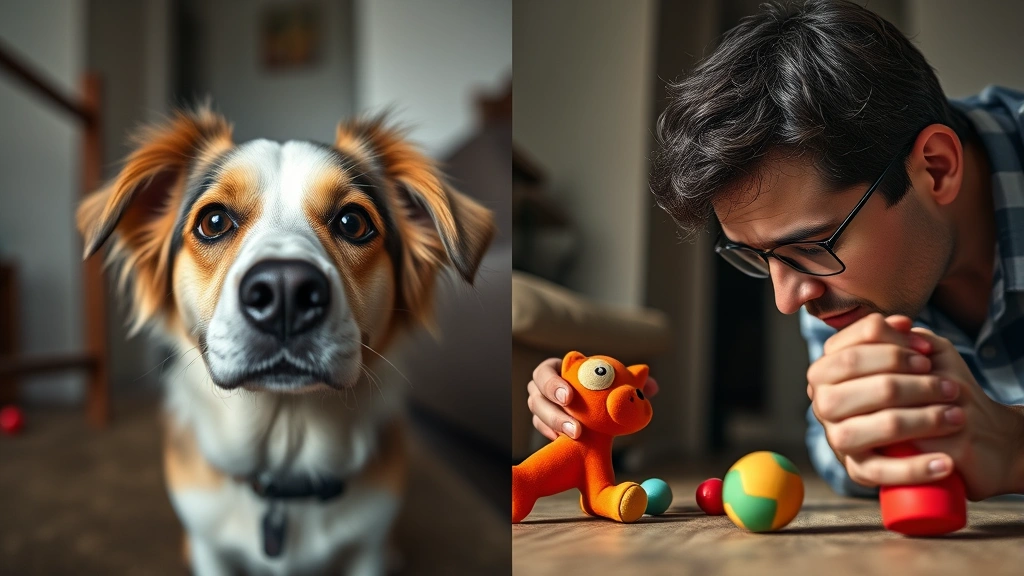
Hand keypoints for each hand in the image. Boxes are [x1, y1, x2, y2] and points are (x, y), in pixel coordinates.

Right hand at [527, 357, 659, 440]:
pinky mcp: (544, 425)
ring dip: (555, 429)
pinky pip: (544, 433)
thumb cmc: (599, 385)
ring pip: (538, 417)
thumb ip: (631, 381)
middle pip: (535, 398)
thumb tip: (652, 386)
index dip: (552, 384)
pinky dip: (555, 438)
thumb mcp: (613, 379)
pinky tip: (570, 445)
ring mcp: (541, 407)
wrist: (592, 403)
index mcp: (554, 370)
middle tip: (575, 428)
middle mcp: (541, 388)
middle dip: (552, 413)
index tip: (569, 397)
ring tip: (577, 438)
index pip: (544, 373)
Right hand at [808, 313, 1023, 499]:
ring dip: (924, 420)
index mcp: (825, 370)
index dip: (894, 347)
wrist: (927, 434)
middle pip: (870, 387)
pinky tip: (944, 463)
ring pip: (880, 424)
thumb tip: (901, 324)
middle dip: (915, 383)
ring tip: (956, 417)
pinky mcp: (856, 469)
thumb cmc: (911, 388)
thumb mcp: (901, 354)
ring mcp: (837, 437)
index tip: (928, 354)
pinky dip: (916, 469)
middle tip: (948, 388)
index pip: (852, 350)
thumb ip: (893, 334)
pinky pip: (883, 472)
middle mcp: (823, 402)